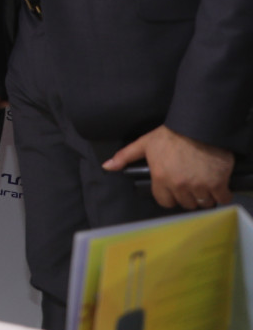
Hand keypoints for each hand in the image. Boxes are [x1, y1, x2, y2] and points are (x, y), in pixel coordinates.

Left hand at [105, 126, 234, 209]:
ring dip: (204, 197)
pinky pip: (222, 199)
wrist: (198, 126)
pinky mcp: (218, 183)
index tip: (174, 189)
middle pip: (185, 203)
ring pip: (203, 203)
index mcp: (161, 178)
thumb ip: (125, 156)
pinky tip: (219, 187)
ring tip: (204, 185)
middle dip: (187, 196)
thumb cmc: (171, 134)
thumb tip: (107, 166)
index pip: (164, 201)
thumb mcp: (144, 143)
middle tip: (190, 185)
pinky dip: (222, 195)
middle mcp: (179, 185)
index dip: (169, 196)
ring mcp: (199, 186)